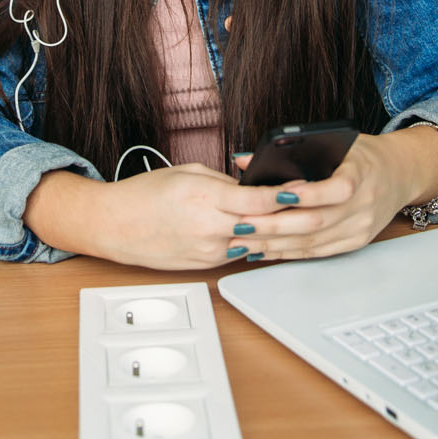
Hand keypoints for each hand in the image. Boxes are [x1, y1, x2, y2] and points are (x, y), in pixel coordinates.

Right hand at [96, 164, 290, 270]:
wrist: (115, 225)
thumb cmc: (145, 195)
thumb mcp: (187, 174)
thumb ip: (224, 181)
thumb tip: (252, 186)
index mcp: (205, 197)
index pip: (256, 200)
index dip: (285, 196)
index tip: (306, 190)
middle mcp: (210, 227)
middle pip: (264, 226)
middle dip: (297, 220)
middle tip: (322, 213)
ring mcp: (209, 250)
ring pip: (256, 243)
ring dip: (282, 235)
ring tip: (307, 226)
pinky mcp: (206, 264)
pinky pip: (239, 252)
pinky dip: (257, 244)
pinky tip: (275, 238)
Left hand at [229, 129, 437, 261]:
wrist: (399, 174)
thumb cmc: (360, 155)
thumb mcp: (334, 142)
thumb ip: (291, 151)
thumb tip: (242, 160)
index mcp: (361, 174)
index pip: (337, 189)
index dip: (307, 195)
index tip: (277, 195)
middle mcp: (364, 205)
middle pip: (317, 222)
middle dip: (274, 226)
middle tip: (242, 225)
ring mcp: (361, 227)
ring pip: (313, 242)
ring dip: (275, 244)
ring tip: (244, 242)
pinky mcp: (355, 242)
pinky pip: (318, 252)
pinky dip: (289, 253)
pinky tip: (265, 250)